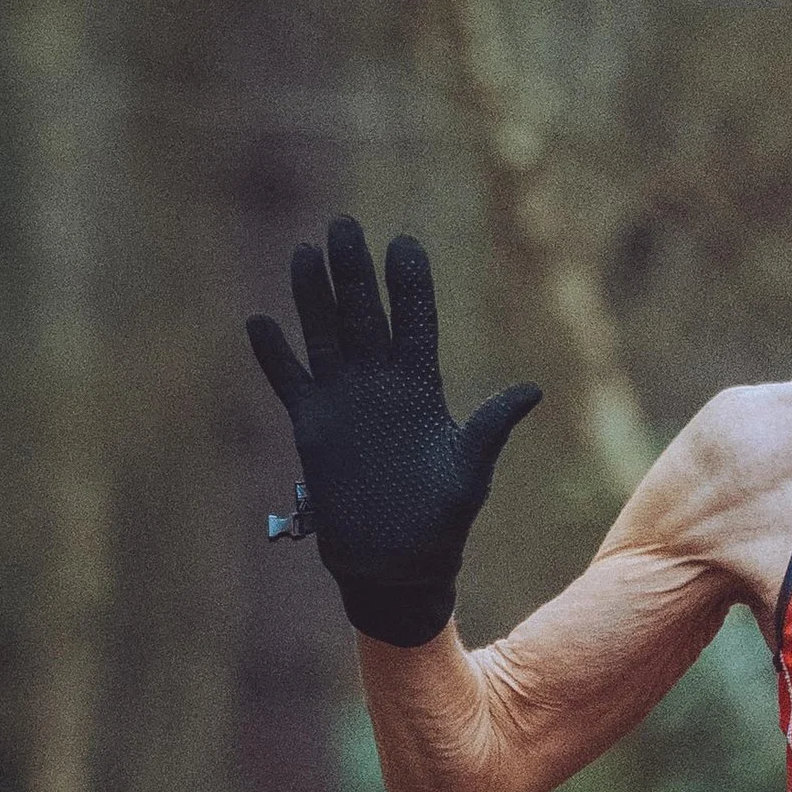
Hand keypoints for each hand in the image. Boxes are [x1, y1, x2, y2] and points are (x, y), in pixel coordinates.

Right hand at [246, 216, 540, 647]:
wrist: (397, 566)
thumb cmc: (441, 523)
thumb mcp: (471, 471)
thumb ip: (491, 426)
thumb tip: (532, 390)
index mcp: (420, 389)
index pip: (413, 322)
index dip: (408, 285)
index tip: (403, 244)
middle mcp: (379, 385)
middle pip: (363, 315)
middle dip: (354, 272)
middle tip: (344, 225)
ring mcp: (343, 401)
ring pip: (323, 335)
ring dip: (312, 295)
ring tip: (304, 251)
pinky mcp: (312, 426)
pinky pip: (289, 381)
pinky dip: (274, 355)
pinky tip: (259, 322)